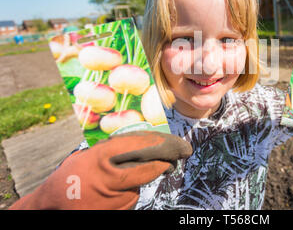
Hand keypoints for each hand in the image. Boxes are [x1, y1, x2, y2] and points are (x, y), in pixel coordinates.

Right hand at [9, 131, 191, 209]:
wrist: (53, 205)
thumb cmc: (71, 176)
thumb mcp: (89, 155)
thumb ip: (113, 150)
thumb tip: (144, 142)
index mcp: (101, 159)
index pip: (137, 147)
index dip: (158, 144)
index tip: (171, 141)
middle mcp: (110, 179)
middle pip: (148, 169)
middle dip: (165, 161)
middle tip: (178, 154)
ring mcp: (115, 199)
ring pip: (140, 184)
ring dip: (142, 178)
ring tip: (122, 176)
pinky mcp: (119, 210)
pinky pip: (131, 196)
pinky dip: (130, 191)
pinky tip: (115, 190)